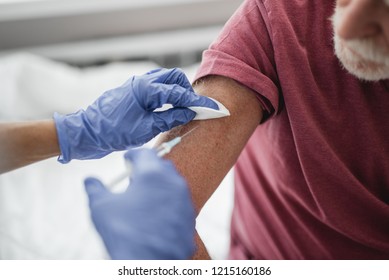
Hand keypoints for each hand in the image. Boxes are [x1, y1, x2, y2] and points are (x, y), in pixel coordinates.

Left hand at [54, 68, 216, 162]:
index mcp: (146, 89)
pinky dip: (166, 96)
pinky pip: (156, 88)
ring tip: (182, 110)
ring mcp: (136, 85)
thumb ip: (170, 118)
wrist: (86, 132)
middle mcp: (142, 82)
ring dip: (176, 93)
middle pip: (174, 78)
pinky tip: (168, 109)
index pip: (179, 93)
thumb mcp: (146, 129)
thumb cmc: (113, 132)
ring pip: (165, 81)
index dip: (198, 102)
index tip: (214, 108)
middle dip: (187, 91)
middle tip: (194, 109)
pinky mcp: (133, 92)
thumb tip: (189, 112)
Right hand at [84, 149, 195, 259]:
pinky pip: (179, 204)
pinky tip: (156, 215)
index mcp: (153, 174)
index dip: (133, 154)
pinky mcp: (190, 219)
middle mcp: (174, 183)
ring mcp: (185, 202)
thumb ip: (95, 188)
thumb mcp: (101, 207)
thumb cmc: (125, 233)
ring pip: (173, 184)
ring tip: (144, 199)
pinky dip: (169, 203)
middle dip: (148, 168)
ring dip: (160, 186)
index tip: (127, 159)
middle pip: (162, 166)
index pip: (145, 153)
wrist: (149, 265)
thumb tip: (90, 180)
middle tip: (134, 179)